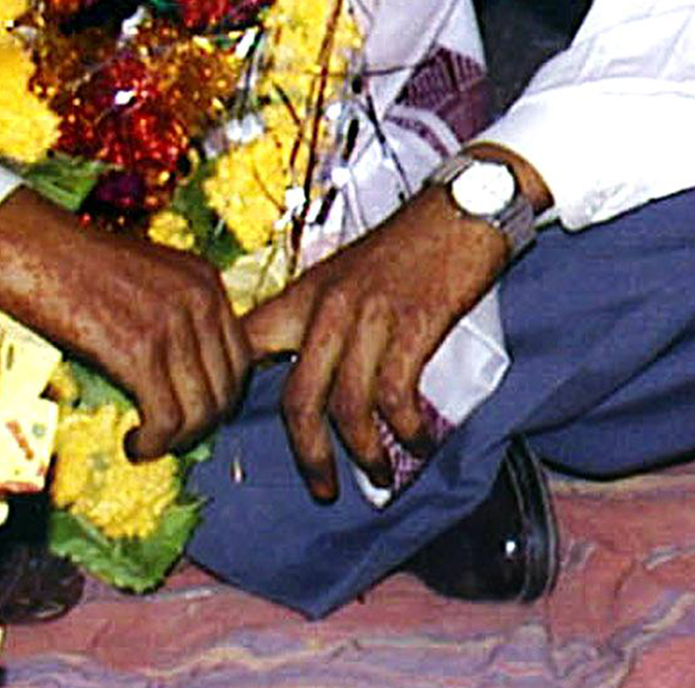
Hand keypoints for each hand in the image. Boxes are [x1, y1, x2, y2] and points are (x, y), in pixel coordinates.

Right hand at [0, 186, 250, 458]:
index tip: (189, 415)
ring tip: (149, 443)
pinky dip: (155, 443)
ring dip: (177, 440)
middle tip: (168, 437)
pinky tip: (134, 443)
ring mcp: (171, 323)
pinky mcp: (137, 349)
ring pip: (202, 408)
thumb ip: (176, 314)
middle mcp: (199, 299)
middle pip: (228, 387)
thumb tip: (187, 375)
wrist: (30, 242)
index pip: (242, 357)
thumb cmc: (75, 264)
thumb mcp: (148, 278)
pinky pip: (167, 417)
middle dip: (202, 424)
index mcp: (205, 281)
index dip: (221, 397)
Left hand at [241, 151, 540, 500]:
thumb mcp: (348, 274)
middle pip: (297, 400)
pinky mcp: (412, 326)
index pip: (248, 344)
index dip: (232, 391)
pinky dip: (406, 429)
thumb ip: (326, 319)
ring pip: (345, 407)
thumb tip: (317, 377)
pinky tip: (418, 442)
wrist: (462, 209)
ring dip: (364, 452)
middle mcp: (328, 308)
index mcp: (305, 295)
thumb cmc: (409, 244)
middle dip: (308, 456)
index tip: (240, 430)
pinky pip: (395, 396)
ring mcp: (369, 318)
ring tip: (380, 474)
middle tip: (323, 487)